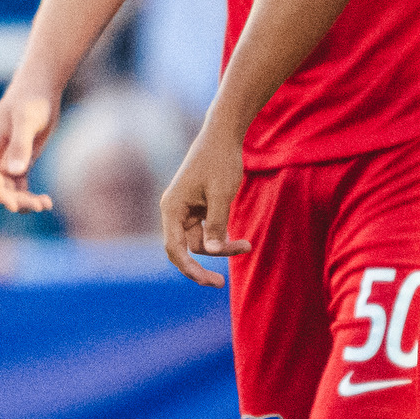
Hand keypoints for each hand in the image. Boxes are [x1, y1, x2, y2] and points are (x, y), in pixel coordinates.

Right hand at [0, 83, 59, 215]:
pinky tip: (46, 202)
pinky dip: (29, 195)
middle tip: (38, 205)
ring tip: (45, 204)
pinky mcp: (21, 161)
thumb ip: (20, 145)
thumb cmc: (31, 99)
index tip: (13, 205)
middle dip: (13, 200)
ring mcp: (7, 160)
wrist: (41, 87)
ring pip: (9, 190)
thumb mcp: (26, 120)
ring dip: (23, 201)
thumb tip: (13, 171)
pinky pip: (20, 185)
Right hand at [158, 122, 251, 287]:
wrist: (223, 135)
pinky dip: (221, 236)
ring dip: (221, 247)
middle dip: (204, 264)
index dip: (189, 269)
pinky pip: (205, 231)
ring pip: (199, 241)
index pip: (174, 249)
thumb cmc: (220, 162)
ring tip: (247, 245)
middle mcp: (173, 211)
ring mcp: (184, 209)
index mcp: (172, 208)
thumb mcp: (221, 195)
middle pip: (185, 249)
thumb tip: (214, 252)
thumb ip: (217, 225)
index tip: (209, 281)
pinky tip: (239, 240)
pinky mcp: (196, 207)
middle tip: (221, 283)